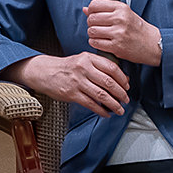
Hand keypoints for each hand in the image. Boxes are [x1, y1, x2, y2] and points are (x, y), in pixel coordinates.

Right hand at [11, 53, 130, 116]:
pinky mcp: (71, 94)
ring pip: (101, 95)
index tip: (127, 86)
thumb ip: (100, 67)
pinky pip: (90, 104)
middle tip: (126, 99)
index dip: (122, 79)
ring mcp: (77, 82)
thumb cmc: (67, 67)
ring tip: (119, 109)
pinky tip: (106, 113)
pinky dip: (101, 110)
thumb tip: (122, 79)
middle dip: (120, 93)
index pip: (112, 68)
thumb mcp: (83, 60)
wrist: (45, 72)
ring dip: (114, 104)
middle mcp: (83, 69)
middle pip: (108, 82)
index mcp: (88, 58)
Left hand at [84, 0, 161, 65]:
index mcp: (122, 8)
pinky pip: (95, 42)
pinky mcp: (116, 46)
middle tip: (97, 26)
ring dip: (92, 34)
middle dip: (91, 23)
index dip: (91, 10)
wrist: (152, 44)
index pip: (95, 5)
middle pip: (91, 18)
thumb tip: (85, 9)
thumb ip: (105, 10)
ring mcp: (118, 33)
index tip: (93, 14)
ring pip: (92, 31)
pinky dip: (95, 42)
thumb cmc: (138, 28)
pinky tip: (101, 41)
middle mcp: (120, 19)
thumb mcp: (125, 14)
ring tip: (100, 34)